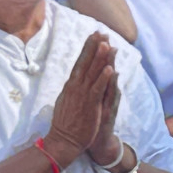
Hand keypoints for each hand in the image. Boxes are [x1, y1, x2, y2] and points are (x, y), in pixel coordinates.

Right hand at [46, 32, 117, 168]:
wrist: (63, 140)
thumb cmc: (66, 123)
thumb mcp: (67, 100)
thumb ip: (73, 88)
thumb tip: (74, 78)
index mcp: (71, 85)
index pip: (80, 62)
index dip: (88, 48)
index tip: (94, 36)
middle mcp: (75, 87)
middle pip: (86, 63)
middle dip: (94, 47)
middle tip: (101, 32)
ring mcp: (82, 96)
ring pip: (92, 73)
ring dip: (100, 58)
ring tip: (107, 44)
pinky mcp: (89, 105)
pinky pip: (97, 89)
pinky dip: (103, 79)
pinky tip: (109, 69)